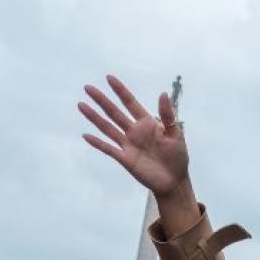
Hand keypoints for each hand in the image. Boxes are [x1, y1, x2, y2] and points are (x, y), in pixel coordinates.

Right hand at [79, 75, 190, 198]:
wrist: (174, 181)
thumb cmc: (177, 157)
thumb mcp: (176, 134)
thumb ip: (168, 115)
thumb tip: (162, 94)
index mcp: (147, 123)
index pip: (130, 103)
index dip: (120, 91)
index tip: (109, 78)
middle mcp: (134, 132)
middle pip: (114, 112)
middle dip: (101, 100)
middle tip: (88, 88)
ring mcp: (128, 145)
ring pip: (107, 128)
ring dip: (94, 117)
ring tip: (81, 105)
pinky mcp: (125, 159)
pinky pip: (108, 149)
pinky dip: (97, 143)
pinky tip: (86, 135)